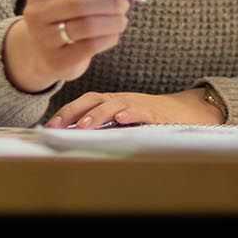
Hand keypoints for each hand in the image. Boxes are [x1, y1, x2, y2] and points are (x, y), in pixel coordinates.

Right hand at [0, 0, 136, 92]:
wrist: (43, 53)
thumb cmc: (68, 14)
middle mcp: (36, 11)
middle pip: (81, 2)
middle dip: (111, 2)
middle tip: (126, 3)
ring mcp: (43, 37)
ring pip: (87, 25)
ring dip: (114, 21)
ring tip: (121, 20)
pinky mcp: (56, 60)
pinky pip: (90, 46)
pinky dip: (109, 38)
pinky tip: (113, 34)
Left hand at [44, 88, 220, 128]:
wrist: (188, 111)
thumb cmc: (152, 118)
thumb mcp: (125, 121)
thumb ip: (105, 126)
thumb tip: (76, 137)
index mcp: (113, 102)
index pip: (84, 102)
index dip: (66, 112)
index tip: (50, 127)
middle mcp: (122, 100)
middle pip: (93, 99)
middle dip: (74, 112)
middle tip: (58, 127)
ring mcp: (138, 104)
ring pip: (114, 105)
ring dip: (97, 114)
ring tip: (84, 125)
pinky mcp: (156, 112)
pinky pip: (142, 110)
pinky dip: (131, 113)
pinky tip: (121, 119)